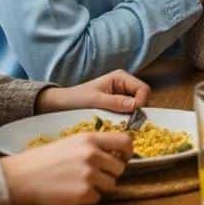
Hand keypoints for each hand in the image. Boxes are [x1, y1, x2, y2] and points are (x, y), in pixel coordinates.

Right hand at [0, 131, 131, 204]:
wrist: (21, 177)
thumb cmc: (44, 159)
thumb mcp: (72, 141)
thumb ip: (95, 144)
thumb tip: (116, 152)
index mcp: (90, 139)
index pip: (126, 141)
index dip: (128, 151)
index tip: (124, 157)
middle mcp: (92, 155)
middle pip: (120, 167)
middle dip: (111, 173)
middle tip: (96, 175)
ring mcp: (88, 175)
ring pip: (111, 184)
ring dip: (101, 186)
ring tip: (81, 183)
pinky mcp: (82, 194)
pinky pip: (97, 198)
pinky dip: (88, 198)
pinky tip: (72, 192)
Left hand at [35, 70, 151, 115]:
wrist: (60, 106)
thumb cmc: (75, 99)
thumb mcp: (94, 101)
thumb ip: (115, 102)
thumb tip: (135, 106)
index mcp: (121, 78)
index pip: (143, 89)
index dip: (141, 103)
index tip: (133, 116)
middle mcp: (125, 85)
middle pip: (143, 98)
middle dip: (138, 111)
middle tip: (128, 123)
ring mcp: (122, 96)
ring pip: (137, 108)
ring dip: (132, 117)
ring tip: (121, 126)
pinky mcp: (118, 107)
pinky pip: (129, 114)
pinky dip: (126, 121)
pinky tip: (118, 127)